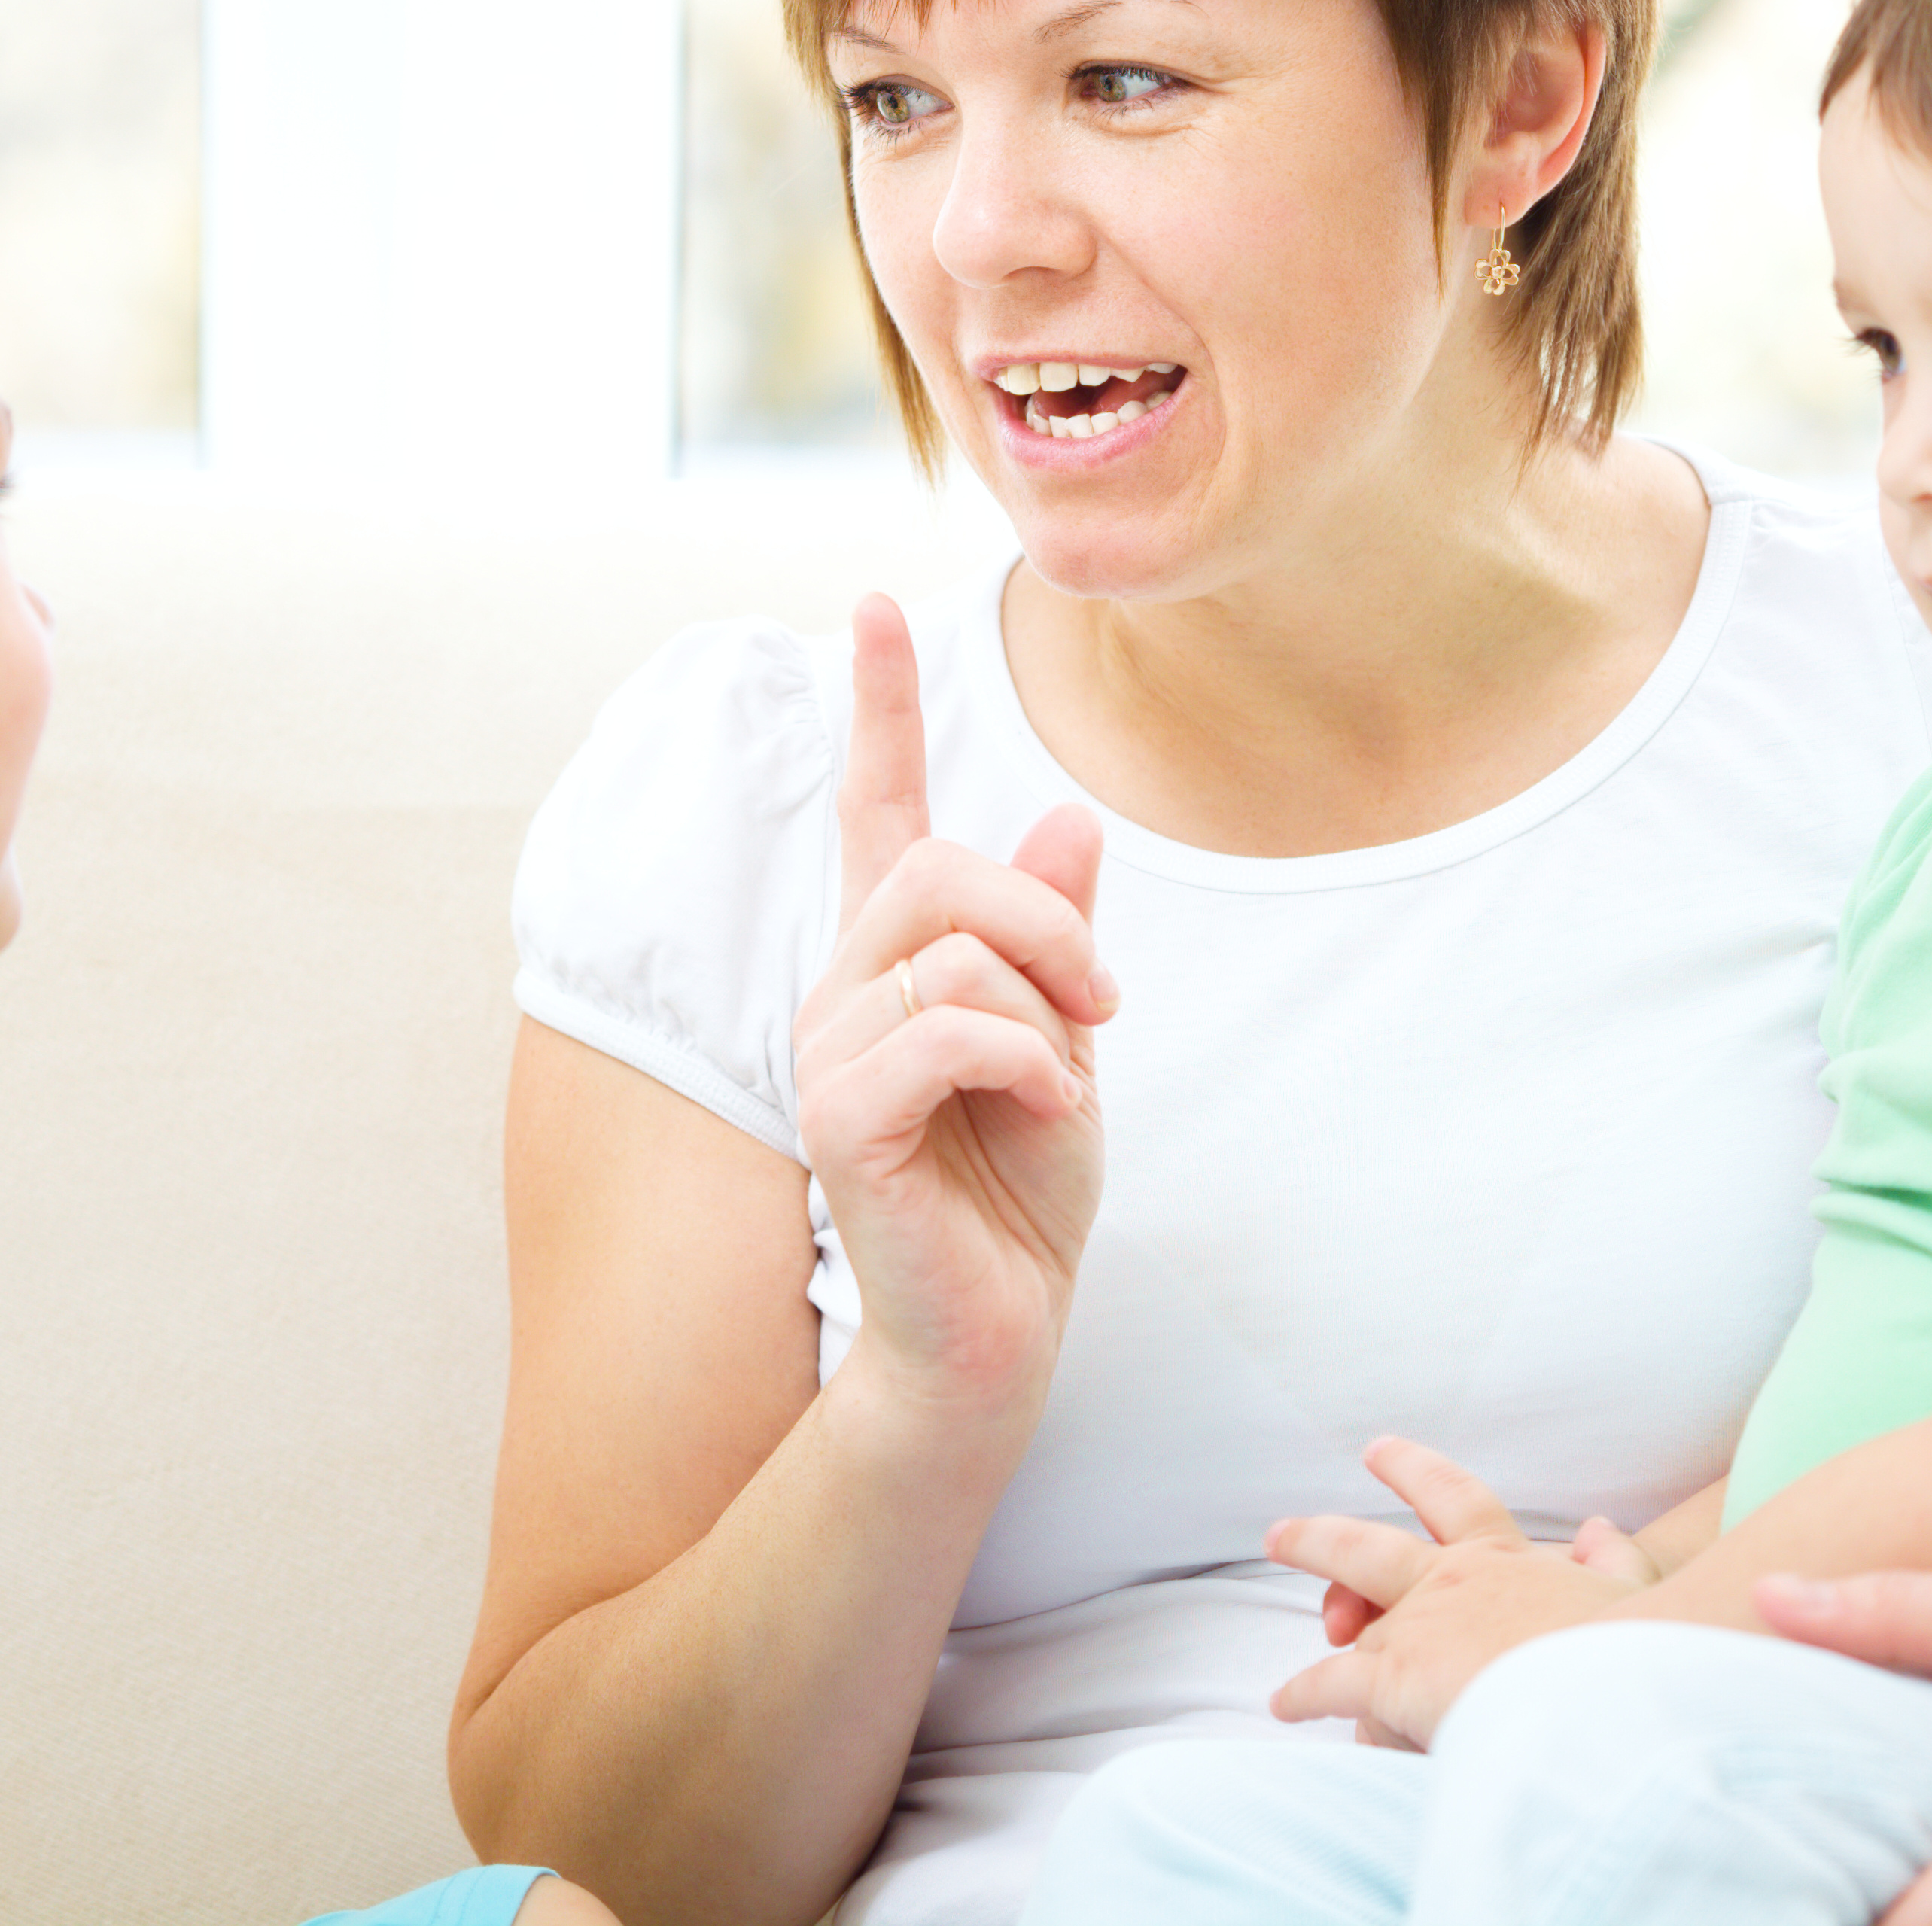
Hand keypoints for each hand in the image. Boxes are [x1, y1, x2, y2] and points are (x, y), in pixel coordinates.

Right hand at [791, 594, 1114, 1417]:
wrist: (997, 1328)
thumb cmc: (1021, 1191)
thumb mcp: (1068, 1043)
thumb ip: (1056, 939)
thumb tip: (1071, 817)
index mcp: (896, 960)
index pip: (879, 809)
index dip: (881, 706)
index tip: (880, 603)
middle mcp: (844, 987)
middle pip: (939, 868)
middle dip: (1048, 922)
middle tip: (1102, 1007)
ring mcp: (830, 1049)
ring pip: (956, 950)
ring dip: (1047, 1010)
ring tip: (1060, 1082)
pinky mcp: (840, 1114)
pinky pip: (949, 1026)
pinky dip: (1026, 1061)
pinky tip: (1043, 1107)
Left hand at [1264, 1438, 1655, 1748]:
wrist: (1612, 1697)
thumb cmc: (1633, 1652)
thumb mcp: (1635, 1592)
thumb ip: (1614, 1558)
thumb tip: (1600, 1528)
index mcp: (1504, 1557)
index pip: (1454, 1498)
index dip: (1413, 1471)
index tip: (1379, 1450)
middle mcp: (1450, 1580)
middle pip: (1364, 1547)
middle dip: (1318, 1538)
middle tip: (1281, 1535)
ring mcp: (1418, 1626)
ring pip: (1353, 1627)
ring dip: (1331, 1647)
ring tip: (1294, 1670)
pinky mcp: (1396, 1675)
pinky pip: (1333, 1683)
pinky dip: (1305, 1694)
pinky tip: (1285, 1705)